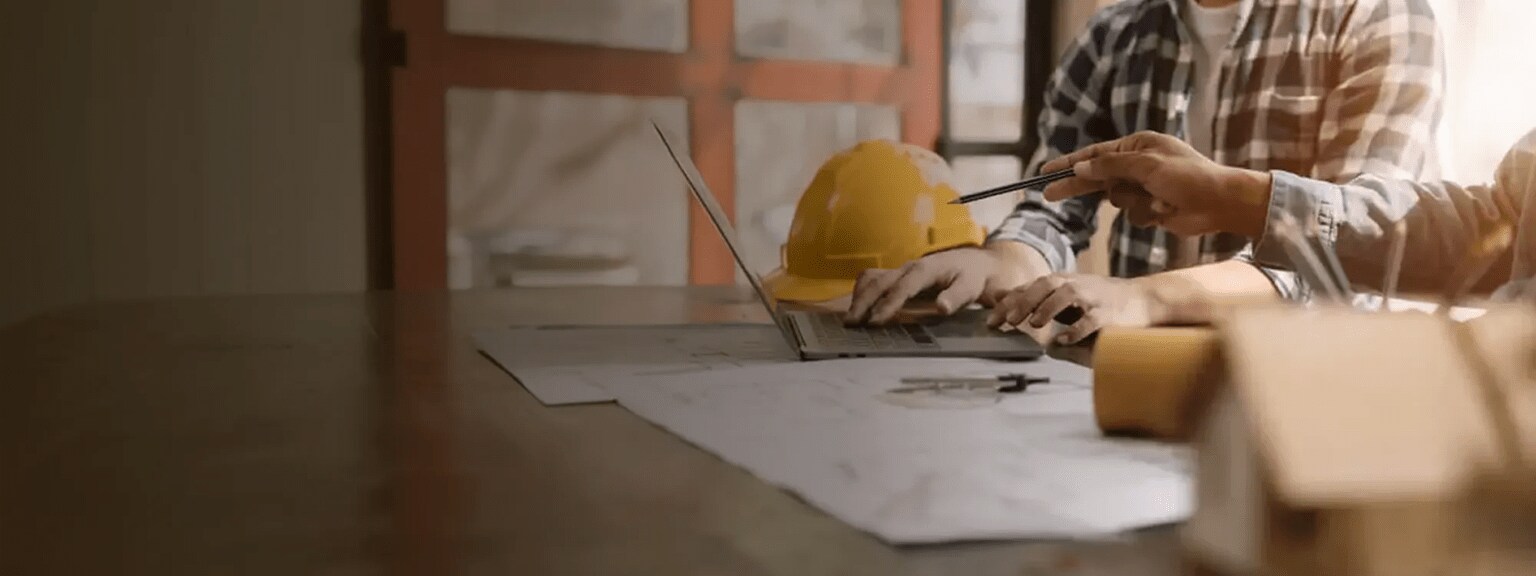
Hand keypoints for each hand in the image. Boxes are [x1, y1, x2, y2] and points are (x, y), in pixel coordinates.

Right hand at [844, 246, 1042, 324]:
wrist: (978, 262)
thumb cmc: (975, 277)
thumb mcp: (973, 286)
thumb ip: (957, 296)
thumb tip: (941, 307)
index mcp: (927, 269)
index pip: (903, 287)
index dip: (889, 304)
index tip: (876, 321)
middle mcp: (910, 267)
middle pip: (879, 281)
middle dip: (863, 302)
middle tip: (851, 324)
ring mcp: (902, 270)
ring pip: (872, 279)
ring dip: (859, 297)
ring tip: (849, 320)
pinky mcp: (898, 275)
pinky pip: (874, 279)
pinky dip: (862, 292)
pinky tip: (856, 309)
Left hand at [986, 274, 1169, 343]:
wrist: (1142, 299)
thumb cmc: (1099, 300)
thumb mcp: (1065, 296)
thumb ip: (1037, 300)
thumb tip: (1004, 302)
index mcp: (1061, 283)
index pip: (1029, 288)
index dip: (1008, 302)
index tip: (990, 320)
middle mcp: (1074, 285)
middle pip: (1044, 285)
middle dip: (1023, 302)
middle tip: (1008, 321)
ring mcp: (1092, 297)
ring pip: (1066, 295)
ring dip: (1047, 308)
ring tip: (1033, 324)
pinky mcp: (1108, 314)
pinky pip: (1091, 319)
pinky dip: (1075, 329)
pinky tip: (1063, 340)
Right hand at [1039, 131, 1272, 236]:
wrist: (1220, 204)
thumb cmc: (1188, 176)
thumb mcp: (1146, 165)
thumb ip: (1110, 166)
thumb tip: (1081, 167)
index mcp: (1138, 145)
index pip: (1095, 154)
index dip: (1069, 163)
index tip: (1046, 171)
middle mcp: (1138, 164)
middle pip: (1097, 177)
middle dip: (1078, 187)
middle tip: (1048, 195)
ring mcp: (1143, 187)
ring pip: (1115, 199)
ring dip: (1133, 202)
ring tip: (1158, 200)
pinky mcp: (1150, 208)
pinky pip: (1131, 214)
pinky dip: (1145, 214)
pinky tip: (1164, 211)